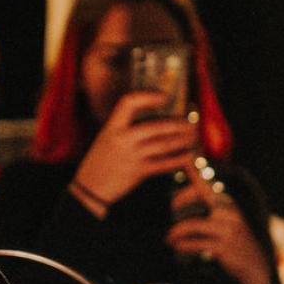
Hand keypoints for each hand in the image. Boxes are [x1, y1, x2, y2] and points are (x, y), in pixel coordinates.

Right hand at [69, 92, 196, 209]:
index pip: (129, 102)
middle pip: (156, 126)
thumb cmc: (99, 161)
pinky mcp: (139, 171)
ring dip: (182, 140)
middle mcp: (123, 138)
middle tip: (190, 122)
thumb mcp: (106, 137)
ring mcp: (132, 155)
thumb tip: (152, 119)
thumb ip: (124, 127)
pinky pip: (164, 164)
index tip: (164, 96)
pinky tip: (189, 155)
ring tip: (193, 136)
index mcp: (112, 126)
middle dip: (177, 124)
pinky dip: (179, 159)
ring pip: (164, 144)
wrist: (90, 187)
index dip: (148, 96)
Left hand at [165, 176, 271, 283]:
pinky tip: (178, 249)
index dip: (196, 172)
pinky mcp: (222, 246)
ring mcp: (226, 230)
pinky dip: (182, 246)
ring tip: (169, 239)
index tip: (187, 160)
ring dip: (176, 232)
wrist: (254, 268)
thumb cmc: (235, 245)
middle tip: (171, 208)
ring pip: (192, 225)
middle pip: (198, 197)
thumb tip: (190, 200)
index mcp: (227, 206)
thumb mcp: (227, 224)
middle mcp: (228, 213)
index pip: (208, 185)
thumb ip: (211, 211)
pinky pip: (194, 243)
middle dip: (180, 201)